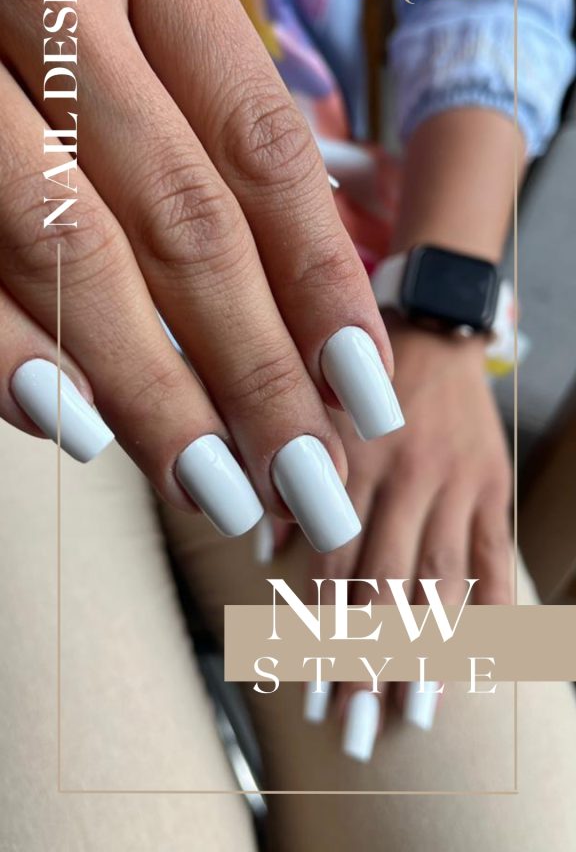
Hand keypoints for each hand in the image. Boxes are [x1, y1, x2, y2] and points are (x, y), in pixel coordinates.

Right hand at [0, 0, 395, 548]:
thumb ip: (194, 115)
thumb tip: (284, 301)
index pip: (264, 147)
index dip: (323, 284)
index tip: (365, 394)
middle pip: (184, 218)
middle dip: (256, 370)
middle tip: (306, 478)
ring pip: (73, 251)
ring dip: (151, 387)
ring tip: (212, 482)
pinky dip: (17, 347)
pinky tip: (78, 424)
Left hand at [304, 319, 512, 756]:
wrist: (431, 325)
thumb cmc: (356, 377)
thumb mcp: (315, 413)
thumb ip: (290, 480)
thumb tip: (263, 551)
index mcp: (349, 464)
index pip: (333, 564)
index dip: (319, 632)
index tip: (307, 693)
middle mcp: (402, 479)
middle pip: (385, 587)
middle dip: (369, 662)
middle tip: (356, 730)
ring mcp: (453, 484)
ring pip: (441, 580)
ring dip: (429, 652)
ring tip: (417, 714)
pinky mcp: (492, 483)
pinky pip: (494, 553)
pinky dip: (494, 607)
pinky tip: (488, 659)